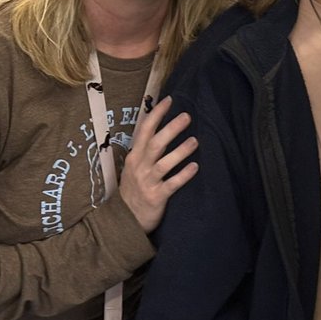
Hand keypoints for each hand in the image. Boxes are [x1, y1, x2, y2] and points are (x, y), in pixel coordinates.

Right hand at [118, 96, 198, 232]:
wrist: (125, 220)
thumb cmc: (135, 189)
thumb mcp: (137, 167)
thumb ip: (148, 150)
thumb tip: (165, 129)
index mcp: (135, 157)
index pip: (144, 131)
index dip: (156, 115)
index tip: (169, 100)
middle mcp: (140, 167)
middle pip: (154, 144)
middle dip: (170, 129)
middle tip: (187, 116)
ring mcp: (147, 182)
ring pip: (164, 163)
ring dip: (180, 151)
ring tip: (195, 141)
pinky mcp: (156, 197)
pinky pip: (171, 184)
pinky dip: (183, 175)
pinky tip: (195, 167)